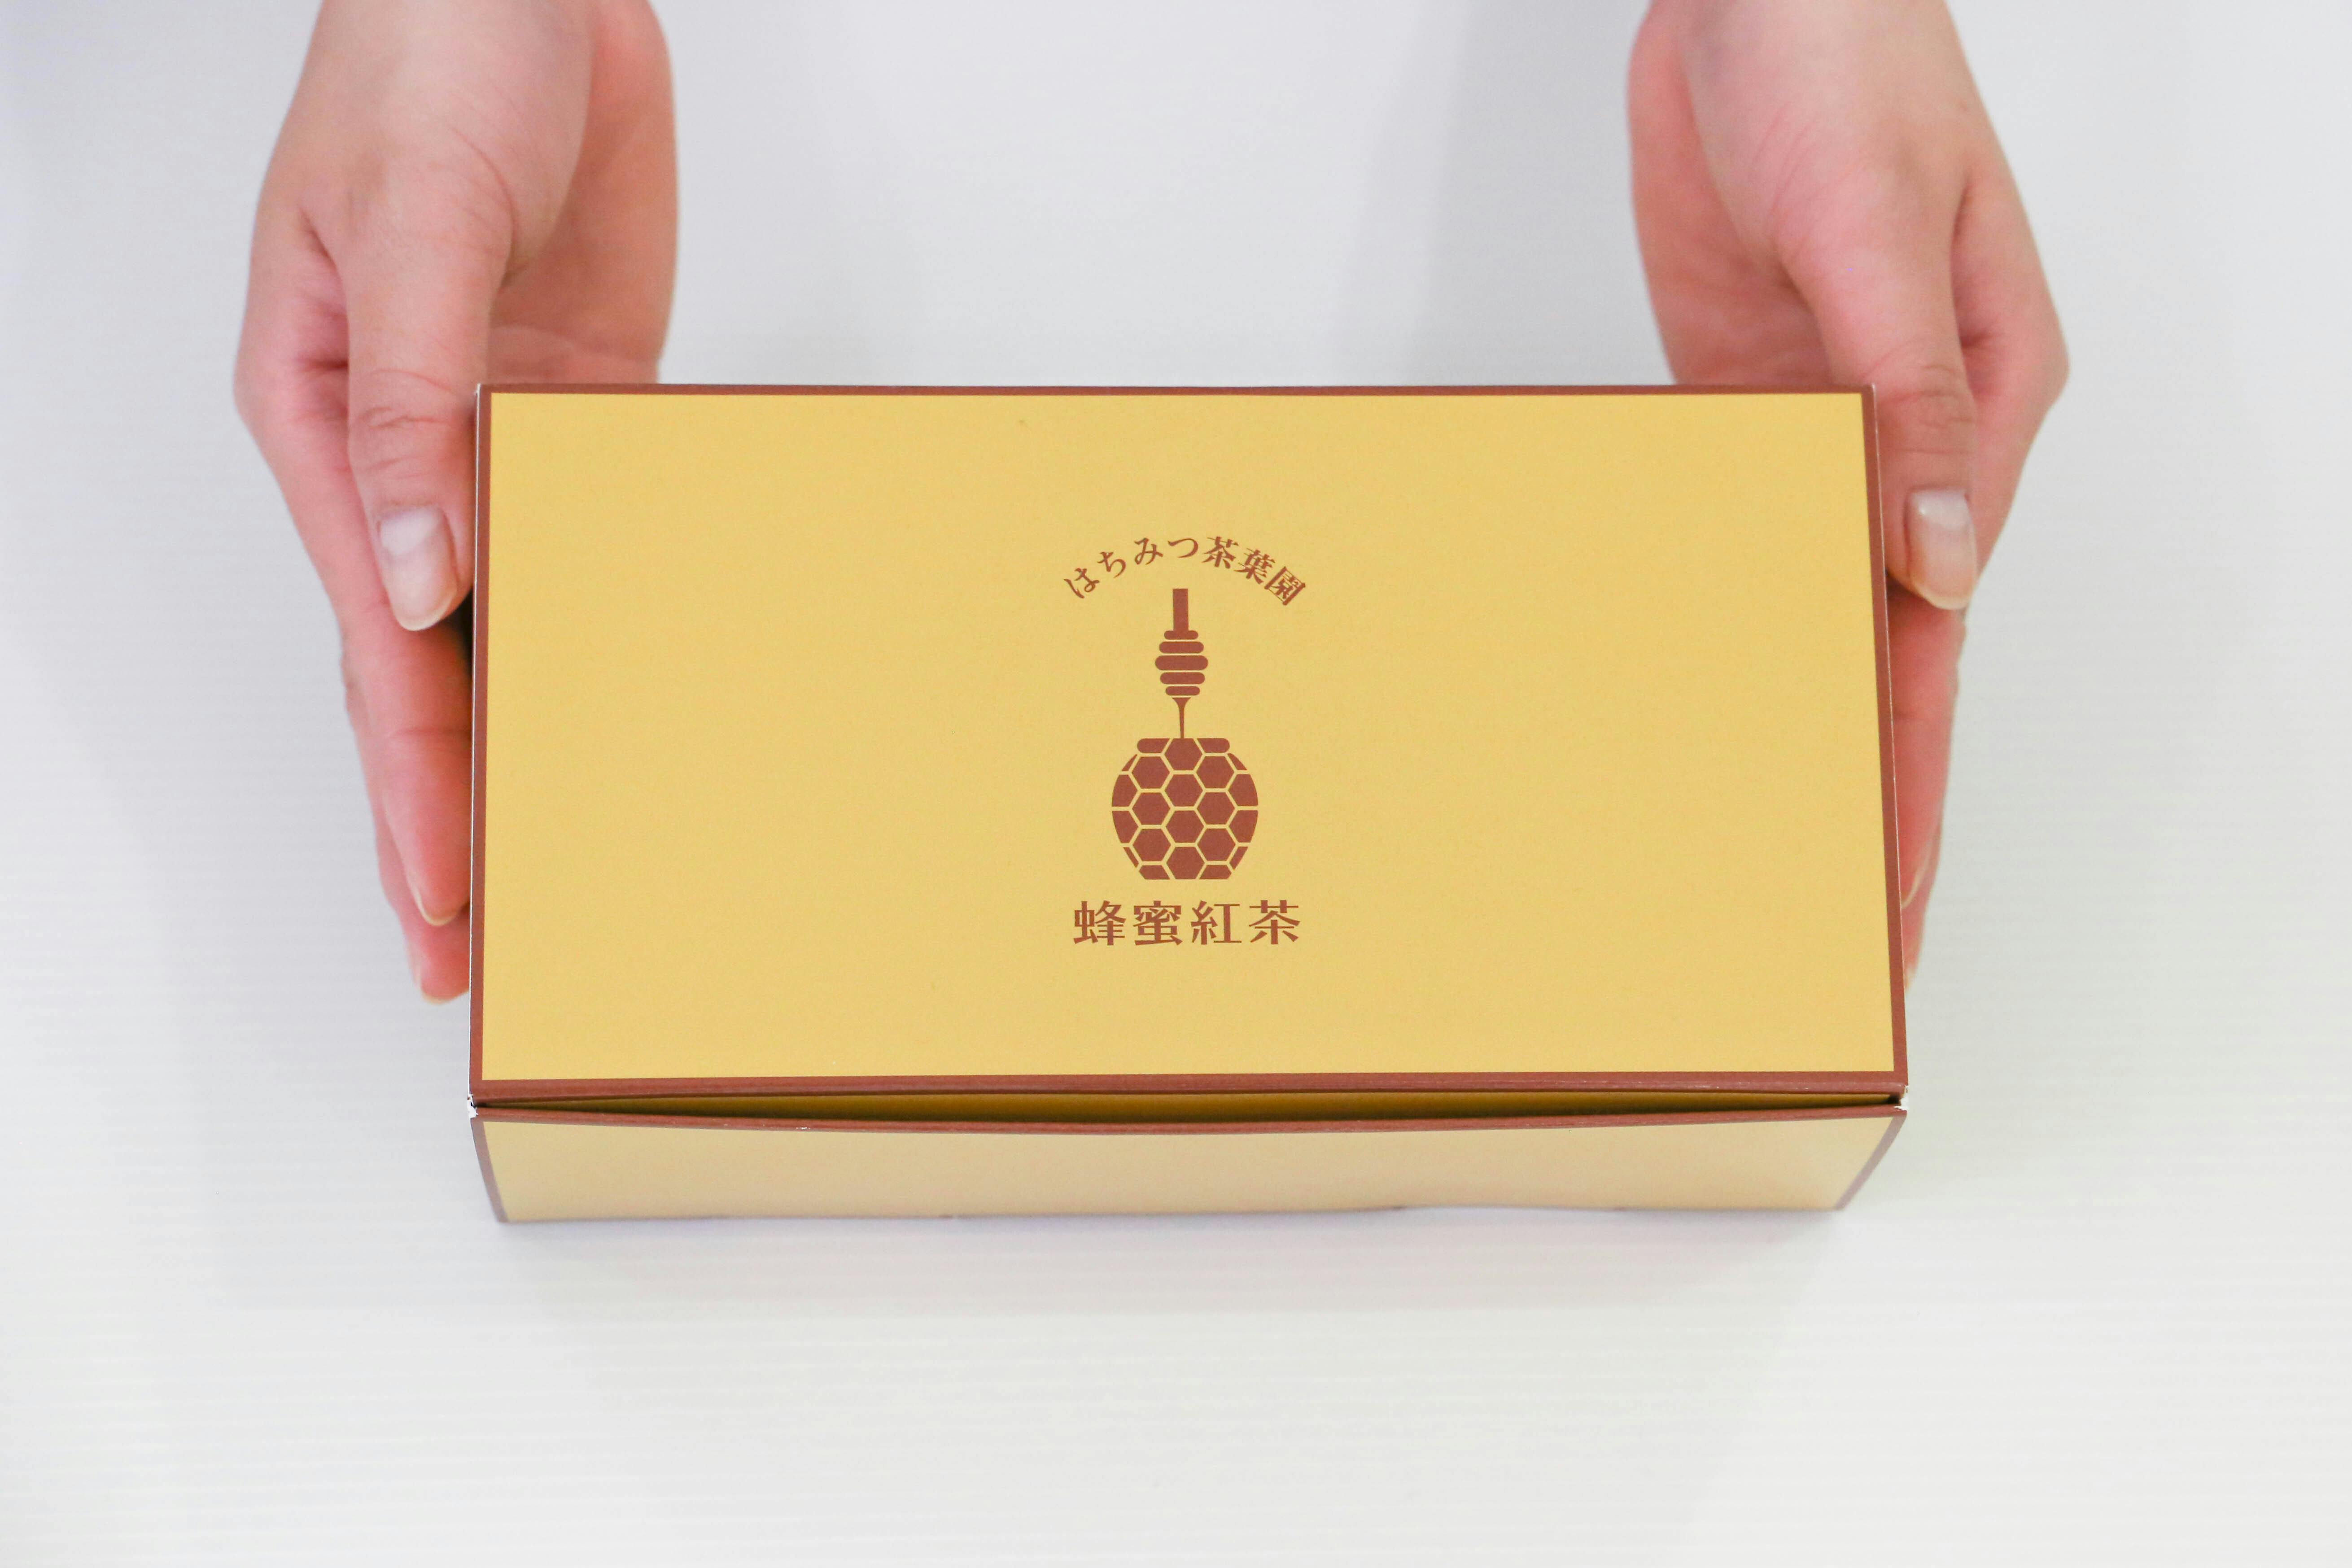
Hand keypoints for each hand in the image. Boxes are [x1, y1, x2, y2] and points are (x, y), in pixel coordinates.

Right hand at [236, 0, 674, 998]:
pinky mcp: (588, 404)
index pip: (384, 653)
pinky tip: (661, 686)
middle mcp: (418, 459)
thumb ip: (416, 402)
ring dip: (557, 728)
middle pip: (446, 667)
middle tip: (510, 942)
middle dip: (472, 807)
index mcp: (333, 432)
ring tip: (596, 849)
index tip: (444, 909)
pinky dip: (632, 610)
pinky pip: (609, 528)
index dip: (415, 791)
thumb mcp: (409, 226)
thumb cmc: (424, 60)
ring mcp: (508, 439)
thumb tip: (426, 571)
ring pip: (530, 616)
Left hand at [1629, 0, 2065, 983]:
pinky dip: (1705, 608)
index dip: (1912, 784)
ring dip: (1767, 714)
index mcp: (1981, 418)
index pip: (1940, 644)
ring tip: (1727, 841)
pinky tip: (1672, 683)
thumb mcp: (1889, 235)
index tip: (1893, 903)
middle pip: (1873, 655)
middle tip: (1808, 934)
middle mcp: (1902, 446)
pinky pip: (1725, 528)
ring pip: (1796, 607)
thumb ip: (1910, 405)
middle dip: (1848, 796)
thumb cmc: (1849, 68)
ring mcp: (1814, 430)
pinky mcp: (1735, 403)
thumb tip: (1937, 563)